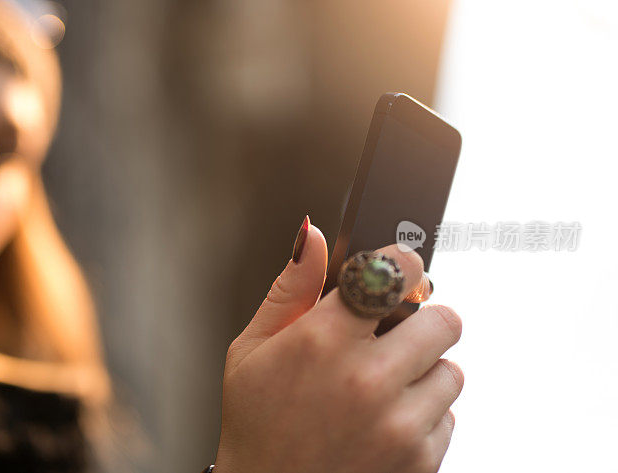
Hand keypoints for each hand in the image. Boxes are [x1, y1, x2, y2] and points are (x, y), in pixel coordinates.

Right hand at [215, 221, 462, 472]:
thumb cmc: (256, 424)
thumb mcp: (252, 350)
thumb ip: (291, 288)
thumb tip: (315, 236)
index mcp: (321, 341)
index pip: (394, 273)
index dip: (402, 266)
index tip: (399, 271)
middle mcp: (367, 380)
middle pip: (443, 320)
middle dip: (420, 322)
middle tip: (391, 338)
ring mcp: (399, 423)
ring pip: (451, 371)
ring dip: (423, 373)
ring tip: (380, 389)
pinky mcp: (420, 459)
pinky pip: (448, 416)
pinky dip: (423, 416)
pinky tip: (382, 424)